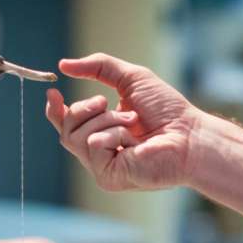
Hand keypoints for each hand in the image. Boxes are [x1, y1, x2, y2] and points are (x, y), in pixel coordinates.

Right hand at [45, 53, 202, 190]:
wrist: (189, 134)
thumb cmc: (167, 110)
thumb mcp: (130, 78)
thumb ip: (98, 67)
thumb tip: (63, 65)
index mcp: (102, 132)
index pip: (67, 124)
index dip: (55, 110)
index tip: (53, 91)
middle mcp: (99, 152)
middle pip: (65, 129)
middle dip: (83, 109)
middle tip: (105, 102)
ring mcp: (102, 167)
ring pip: (75, 137)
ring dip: (106, 121)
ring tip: (132, 124)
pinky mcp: (108, 177)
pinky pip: (92, 146)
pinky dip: (113, 135)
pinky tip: (133, 142)